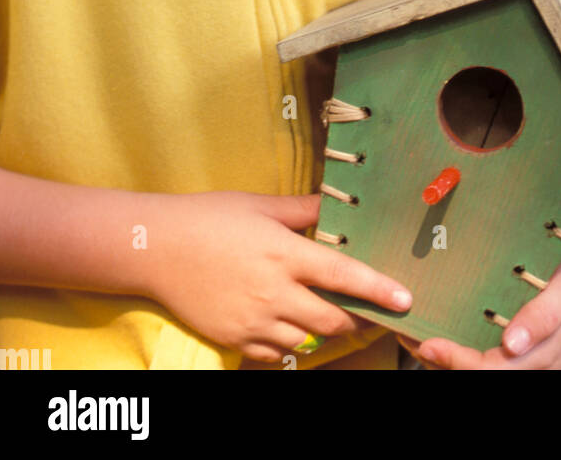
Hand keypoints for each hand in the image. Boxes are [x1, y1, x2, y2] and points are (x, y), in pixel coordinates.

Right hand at [143, 190, 411, 363]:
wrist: (155, 248)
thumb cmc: (210, 218)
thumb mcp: (259, 206)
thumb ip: (301, 210)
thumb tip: (335, 204)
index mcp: (284, 252)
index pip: (343, 274)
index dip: (377, 289)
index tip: (404, 300)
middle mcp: (273, 291)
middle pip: (332, 319)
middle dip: (354, 318)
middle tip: (365, 311)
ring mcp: (253, 320)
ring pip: (306, 341)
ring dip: (321, 332)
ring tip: (324, 315)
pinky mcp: (235, 339)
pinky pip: (276, 355)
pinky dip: (289, 345)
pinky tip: (287, 326)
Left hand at [397, 233, 560, 369]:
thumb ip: (542, 317)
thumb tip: (510, 343)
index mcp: (544, 357)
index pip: (491, 372)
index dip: (457, 363)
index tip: (428, 343)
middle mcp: (536, 367)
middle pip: (483, 377)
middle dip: (444, 364)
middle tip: (409, 339)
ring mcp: (534, 363)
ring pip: (488, 372)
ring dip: (453, 362)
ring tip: (418, 338)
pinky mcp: (530, 354)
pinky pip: (495, 362)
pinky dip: (467, 353)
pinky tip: (448, 335)